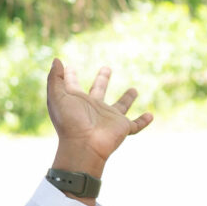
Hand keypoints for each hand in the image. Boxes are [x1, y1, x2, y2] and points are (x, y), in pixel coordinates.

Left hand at [44, 58, 152, 173]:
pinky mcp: (123, 127)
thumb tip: (57, 60)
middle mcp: (93, 108)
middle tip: (106, 68)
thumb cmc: (69, 121)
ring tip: (134, 90)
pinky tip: (151, 115)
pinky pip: (136, 125)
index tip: (68, 67)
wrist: (84, 145)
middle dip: (102, 80)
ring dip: (127, 98)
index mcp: (76, 101)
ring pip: (120, 106)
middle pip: (98, 91)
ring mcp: (108, 118)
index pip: (72, 85)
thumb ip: (55, 79)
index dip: (68, 76)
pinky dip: (144, 121)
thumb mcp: (57, 97)